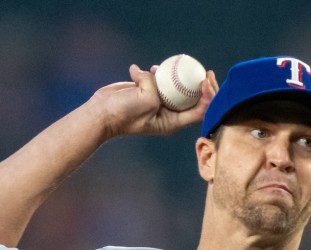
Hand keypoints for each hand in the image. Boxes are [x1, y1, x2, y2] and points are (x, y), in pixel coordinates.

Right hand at [90, 64, 217, 139]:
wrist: (101, 113)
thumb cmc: (124, 113)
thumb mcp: (146, 101)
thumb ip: (156, 87)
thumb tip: (153, 72)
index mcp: (174, 122)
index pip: (200, 110)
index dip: (208, 96)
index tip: (205, 80)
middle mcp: (169, 113)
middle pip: (192, 98)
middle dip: (200, 84)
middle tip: (204, 69)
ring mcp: (159, 103)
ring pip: (175, 86)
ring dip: (175, 75)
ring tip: (170, 65)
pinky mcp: (147, 93)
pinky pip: (158, 80)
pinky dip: (154, 73)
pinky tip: (146, 69)